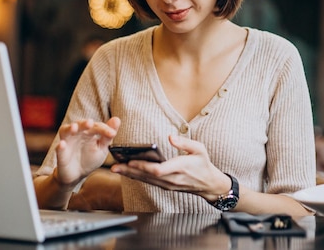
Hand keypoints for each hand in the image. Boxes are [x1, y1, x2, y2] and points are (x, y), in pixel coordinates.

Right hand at [54, 117, 119, 185]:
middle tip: (90, 123)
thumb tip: (117, 119)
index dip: (104, 129)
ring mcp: (67, 142)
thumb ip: (108, 136)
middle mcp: (77, 133)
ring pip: (66, 131)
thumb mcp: (102, 148)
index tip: (112, 134)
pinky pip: (59, 148)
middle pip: (80, 125)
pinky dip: (60, 146)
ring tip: (75, 128)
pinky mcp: (61, 153)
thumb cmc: (90, 159)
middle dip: (84, 123)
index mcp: (89, 132)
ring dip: (70, 129)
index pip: (97, 126)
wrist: (77, 175)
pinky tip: (62, 144)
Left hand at [110, 135, 230, 200]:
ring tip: (116, 168)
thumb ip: (185, 143)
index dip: (143, 167)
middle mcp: (172, 179)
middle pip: (147, 176)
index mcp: (180, 168)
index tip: (131, 161)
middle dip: (130, 171)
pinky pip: (149, 182)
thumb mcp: (199, 149)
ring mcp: (168, 184)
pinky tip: (127, 172)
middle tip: (114, 166)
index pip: (158, 170)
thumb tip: (170, 137)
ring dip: (130, 175)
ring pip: (146, 180)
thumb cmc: (203, 164)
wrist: (208, 184)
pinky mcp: (166, 186)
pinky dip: (137, 177)